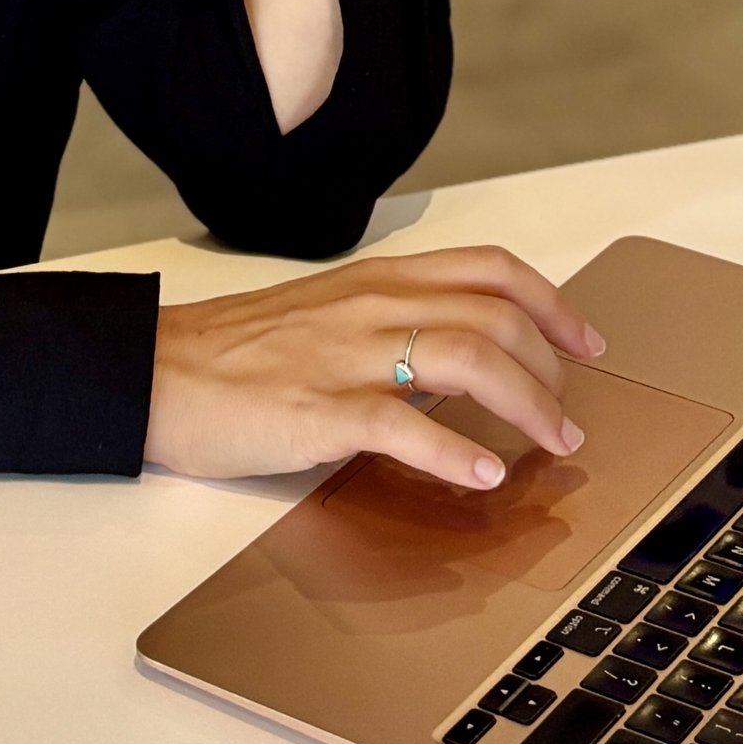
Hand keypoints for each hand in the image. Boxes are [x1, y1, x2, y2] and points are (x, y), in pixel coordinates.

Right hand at [143, 245, 606, 489]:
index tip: (587, 341)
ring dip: (528, 406)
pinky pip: (402, 423)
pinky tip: (483, 475)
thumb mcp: (329, 315)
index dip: (552, 303)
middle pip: (494, 316)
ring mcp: (346, 355)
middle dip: (552, 368)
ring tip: (552, 445)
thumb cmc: (239, 351)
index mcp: (378, 280)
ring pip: (467, 358)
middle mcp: (372, 306)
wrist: (156, 370)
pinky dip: (454, 452)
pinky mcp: (317, 409)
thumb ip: (393, 325)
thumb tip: (465, 362)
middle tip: (571, 417)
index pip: (489, 268)